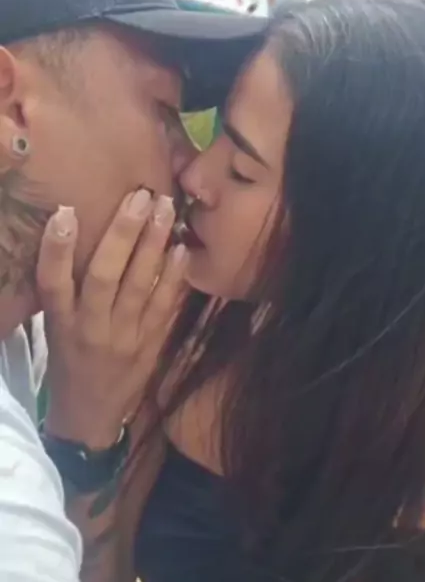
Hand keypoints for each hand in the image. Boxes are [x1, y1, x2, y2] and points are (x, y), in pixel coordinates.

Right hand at [37, 189, 187, 448]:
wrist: (91, 416)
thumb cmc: (70, 360)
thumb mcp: (57, 326)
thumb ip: (69, 288)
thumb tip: (82, 229)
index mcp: (61, 323)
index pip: (53, 284)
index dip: (57, 249)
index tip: (66, 211)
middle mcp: (90, 329)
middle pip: (103, 278)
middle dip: (122, 235)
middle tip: (141, 196)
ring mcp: (124, 339)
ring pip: (138, 288)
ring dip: (154, 246)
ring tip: (167, 210)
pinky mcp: (150, 347)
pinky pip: (165, 308)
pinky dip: (174, 277)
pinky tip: (183, 249)